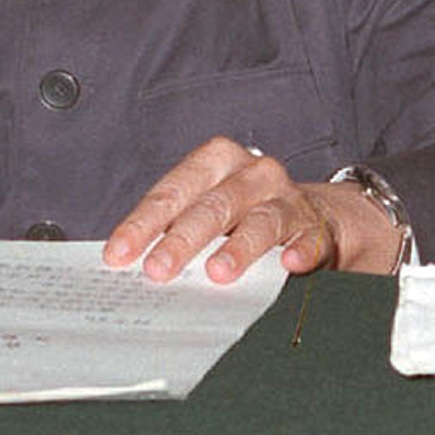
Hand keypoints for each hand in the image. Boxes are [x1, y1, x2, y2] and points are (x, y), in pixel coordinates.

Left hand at [101, 136, 400, 282]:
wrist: (313, 216)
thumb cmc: (243, 214)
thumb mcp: (207, 209)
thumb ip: (175, 227)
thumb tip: (128, 264)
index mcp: (214, 161)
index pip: (172, 192)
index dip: (143, 224)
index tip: (119, 254)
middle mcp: (250, 173)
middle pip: (212, 206)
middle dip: (181, 240)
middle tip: (158, 270)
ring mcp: (286, 197)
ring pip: (260, 221)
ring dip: (238, 248)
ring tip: (217, 273)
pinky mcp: (315, 226)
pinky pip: (308, 238)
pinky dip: (301, 251)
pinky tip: (290, 266)